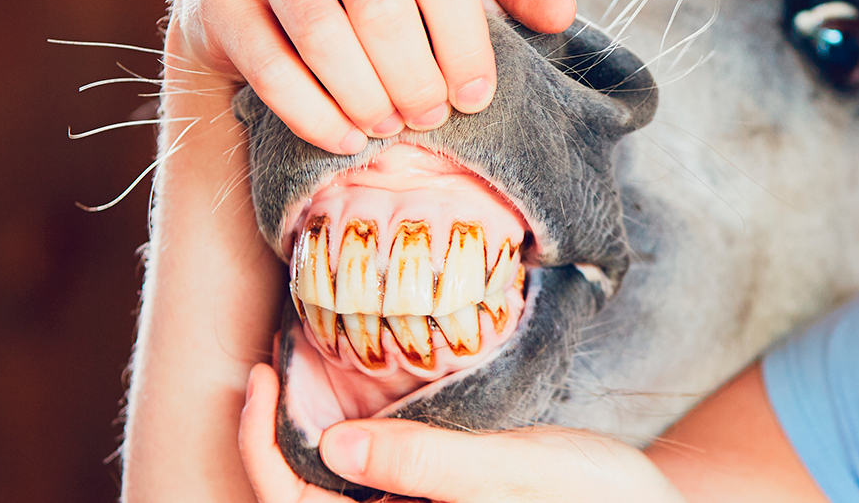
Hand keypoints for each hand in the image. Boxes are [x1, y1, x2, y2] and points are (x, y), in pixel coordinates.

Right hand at [166, 0, 573, 153]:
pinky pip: (269, 63)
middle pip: (380, 6)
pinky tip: (346, 137)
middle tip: (430, 117)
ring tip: (391, 129)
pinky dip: (313, 111)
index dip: (463, 38)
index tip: (475, 95)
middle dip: (414, 76)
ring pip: (324, 34)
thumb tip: (561, 14)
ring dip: (367, 95)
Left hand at [239, 364, 688, 501]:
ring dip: (300, 443)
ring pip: (329, 496)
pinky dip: (344, 447)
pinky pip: (365, 489)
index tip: (262, 377)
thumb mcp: (515, 470)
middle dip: (267, 443)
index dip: (261, 448)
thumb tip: (335, 444)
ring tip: (297, 375)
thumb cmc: (597, 499)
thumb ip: (428, 464)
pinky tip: (350, 400)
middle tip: (266, 368)